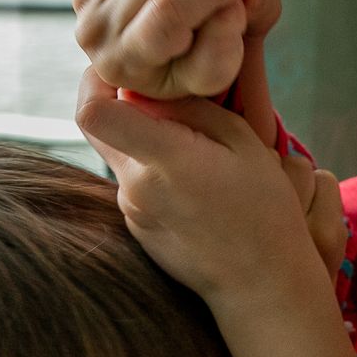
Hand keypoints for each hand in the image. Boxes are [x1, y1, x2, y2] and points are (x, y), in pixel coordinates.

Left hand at [78, 69, 336, 310]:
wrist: (261, 285)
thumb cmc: (263, 210)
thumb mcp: (242, 142)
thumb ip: (189, 109)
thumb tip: (149, 89)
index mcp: (162, 160)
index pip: (92, 111)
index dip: (97, 81)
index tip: (126, 71)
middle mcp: (134, 187)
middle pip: (100, 127)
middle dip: (123, 103)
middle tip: (165, 100)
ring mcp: (130, 211)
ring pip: (120, 154)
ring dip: (145, 140)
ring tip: (197, 150)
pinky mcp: (135, 227)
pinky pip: (134, 182)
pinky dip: (154, 170)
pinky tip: (195, 184)